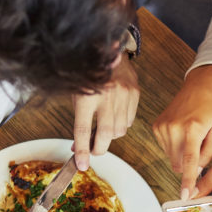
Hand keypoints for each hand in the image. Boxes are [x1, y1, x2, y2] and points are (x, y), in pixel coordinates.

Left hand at [72, 53, 139, 169]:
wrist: (107, 46)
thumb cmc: (88, 71)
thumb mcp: (77, 92)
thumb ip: (79, 118)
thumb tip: (79, 146)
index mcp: (86, 94)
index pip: (82, 130)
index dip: (81, 151)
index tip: (81, 165)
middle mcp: (106, 95)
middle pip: (105, 135)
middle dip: (98, 149)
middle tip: (93, 152)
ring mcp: (123, 94)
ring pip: (120, 130)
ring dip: (110, 136)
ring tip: (102, 128)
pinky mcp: (134, 93)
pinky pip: (129, 120)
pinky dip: (121, 124)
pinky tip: (114, 116)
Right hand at [152, 65, 211, 199]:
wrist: (199, 86)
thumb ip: (208, 154)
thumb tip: (196, 171)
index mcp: (192, 128)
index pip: (189, 160)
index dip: (188, 180)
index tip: (185, 195)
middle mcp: (174, 127)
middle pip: (179, 163)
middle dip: (189, 164)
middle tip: (199, 148)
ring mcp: (162, 127)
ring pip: (171, 158)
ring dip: (182, 154)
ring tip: (191, 136)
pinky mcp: (156, 126)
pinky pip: (165, 148)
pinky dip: (175, 146)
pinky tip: (182, 132)